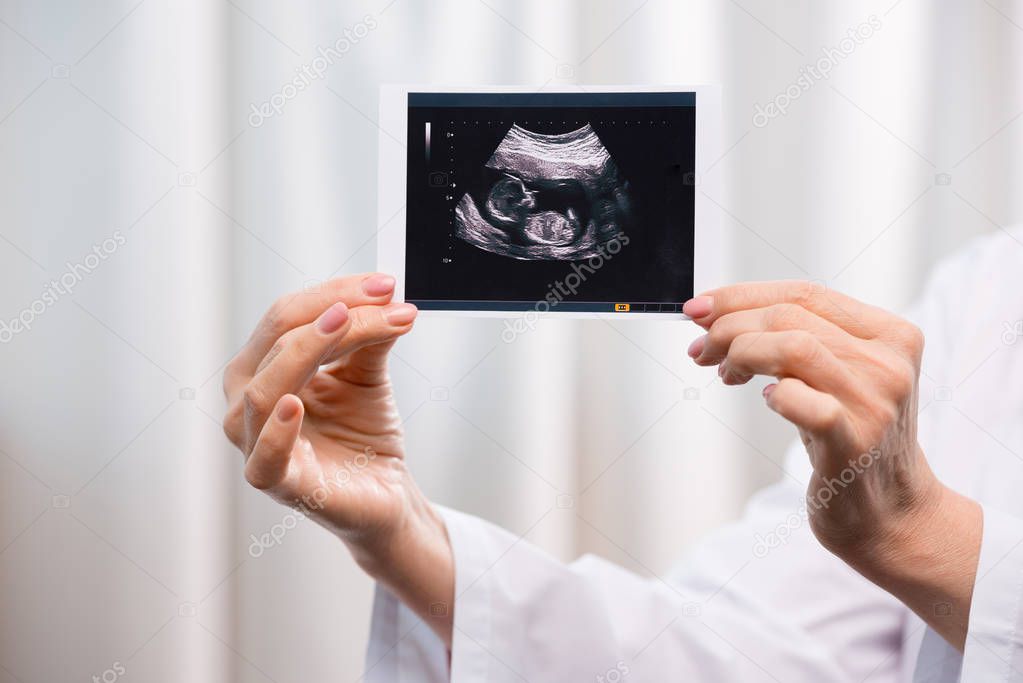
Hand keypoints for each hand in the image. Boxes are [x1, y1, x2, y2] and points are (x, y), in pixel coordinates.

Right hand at [222, 274, 453, 643]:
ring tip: (347, 324)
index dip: (335, 293)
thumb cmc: (361, 434)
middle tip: (384, 300)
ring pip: (265, 388)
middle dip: (332, 311)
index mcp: (263, 368)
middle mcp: (248, 400)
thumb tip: (386, 295)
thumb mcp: (366, 374)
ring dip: (309, 348)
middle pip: (276, 339)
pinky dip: (276, 432)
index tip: (385, 284)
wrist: (385, 492)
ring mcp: (255, 441)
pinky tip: (297, 405)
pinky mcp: (278, 482)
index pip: (286, 316)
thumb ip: (369, 337)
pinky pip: (263, 457)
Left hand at [684, 281, 981, 648]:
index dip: (742, 296)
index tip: (698, 308)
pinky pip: (802, 401)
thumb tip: (717, 315)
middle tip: (701, 350)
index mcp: (890, 334)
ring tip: (725, 373)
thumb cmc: (851, 439)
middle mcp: (889, 363)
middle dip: (729, 326)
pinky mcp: (855, 443)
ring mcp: (876, 403)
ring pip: (793, 347)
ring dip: (740, 353)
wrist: (891, 513)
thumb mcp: (835, 379)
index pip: (804, 293)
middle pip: (790, 317)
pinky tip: (768, 401)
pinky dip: (775, 394)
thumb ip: (796, 341)